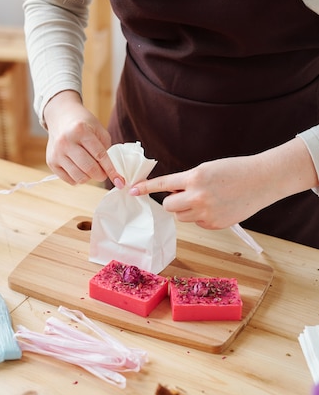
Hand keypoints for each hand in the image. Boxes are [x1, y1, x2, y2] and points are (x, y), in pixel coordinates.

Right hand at [43, 91, 124, 186]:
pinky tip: (79, 168)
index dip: (111, 170)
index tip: (119, 181)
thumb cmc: (83, 124)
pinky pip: (70, 180)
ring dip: (90, 177)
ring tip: (91, 169)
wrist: (60, 117)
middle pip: (89, 169)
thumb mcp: (98, 129)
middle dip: (101, 175)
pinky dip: (78, 178)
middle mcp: (66, 142)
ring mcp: (56, 153)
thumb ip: (105, 148)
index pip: (100, 155)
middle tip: (103, 173)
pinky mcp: (51, 162)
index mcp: (80, 130)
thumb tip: (110, 172)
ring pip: (79, 177)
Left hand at [129, 139, 316, 228]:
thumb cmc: (234, 171)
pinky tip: (217, 207)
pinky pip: (197, 223)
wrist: (262, 180)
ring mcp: (207, 213)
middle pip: (169, 207)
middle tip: (183, 195)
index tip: (131, 191)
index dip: (146, 188)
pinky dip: (201, 217)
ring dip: (186, 210)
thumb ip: (188, 182)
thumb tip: (172, 196)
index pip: (164, 184)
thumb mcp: (207, 169)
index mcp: (195, 177)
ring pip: (182, 217)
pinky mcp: (215, 225)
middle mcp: (198, 197)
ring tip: (205, 199)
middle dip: (173, 202)